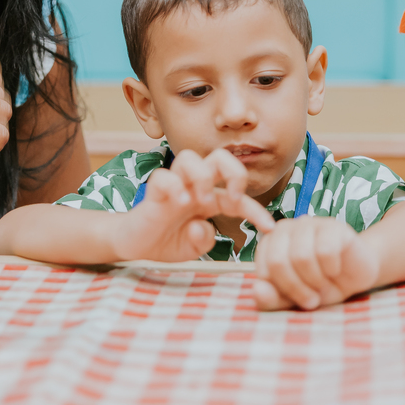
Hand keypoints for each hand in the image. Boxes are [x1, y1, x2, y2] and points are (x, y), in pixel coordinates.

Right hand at [111, 148, 275, 262]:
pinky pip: (163, 177)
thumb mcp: (195, 248)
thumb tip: (202, 226)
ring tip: (200, 201)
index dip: (257, 211)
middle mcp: (194, 187)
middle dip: (234, 171)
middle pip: (219, 157)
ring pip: (190, 157)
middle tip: (232, 198)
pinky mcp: (153, 191)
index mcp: (209, 200)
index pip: (238, 197)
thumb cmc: (167, 241)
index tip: (269, 229)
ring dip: (202, 176)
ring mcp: (174, 186)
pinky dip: (174, 187)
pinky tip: (178, 203)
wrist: (135, 246)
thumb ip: (204, 240)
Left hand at [251, 216, 379, 310]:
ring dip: (316, 280)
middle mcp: (285, 228)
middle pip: (278, 262)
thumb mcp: (293, 299)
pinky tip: (336, 269)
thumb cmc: (319, 285)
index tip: (295, 298)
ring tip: (324, 283)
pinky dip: (332, 269)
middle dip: (296, 288)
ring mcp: (309, 224)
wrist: (355, 278)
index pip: (264, 271)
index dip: (281, 291)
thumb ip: (271, 298)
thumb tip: (257, 290)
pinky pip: (326, 251)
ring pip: (301, 257)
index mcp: (269, 243)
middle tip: (312, 299)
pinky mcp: (333, 227)